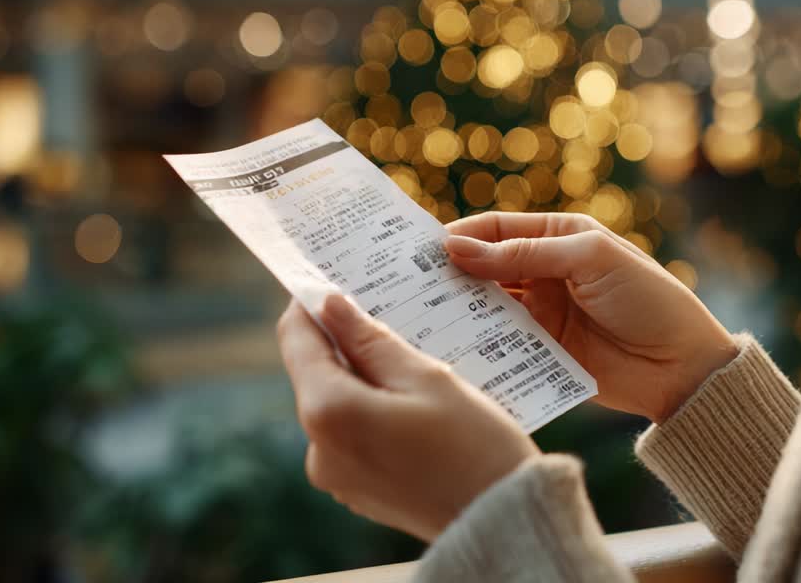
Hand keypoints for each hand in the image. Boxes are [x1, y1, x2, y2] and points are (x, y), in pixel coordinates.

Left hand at [275, 295, 537, 540]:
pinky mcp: (356, 489)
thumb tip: (331, 304)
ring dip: (367, 376)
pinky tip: (417, 402)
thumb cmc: (475, 447)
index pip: (297, 338)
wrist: (503, 522)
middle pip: (318, 371)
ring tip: (415, 359)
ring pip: (339, 402)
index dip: (312, 303)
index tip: (336, 277)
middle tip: (392, 312)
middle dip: (349, 340)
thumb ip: (371, 339)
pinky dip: (377, 410)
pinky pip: (356, 433)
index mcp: (329, 411)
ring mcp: (335, 475)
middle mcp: (318, 447)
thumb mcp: (427, 377)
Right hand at [444, 212, 739, 423]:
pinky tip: (448, 348)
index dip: (458, 237)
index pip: (495, 230)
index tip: (418, 251)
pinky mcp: (541, 352)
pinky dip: (475, 344)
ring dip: (455, 310)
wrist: (684, 366)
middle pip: (482, 269)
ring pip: (484, 307)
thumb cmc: (649, 300)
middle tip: (403, 286)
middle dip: (447, 275)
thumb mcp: (591, 260)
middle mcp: (544, 273)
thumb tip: (458, 249)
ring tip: (415, 317)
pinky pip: (499, 344)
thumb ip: (525, 255)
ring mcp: (541, 314)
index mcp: (558, 238)